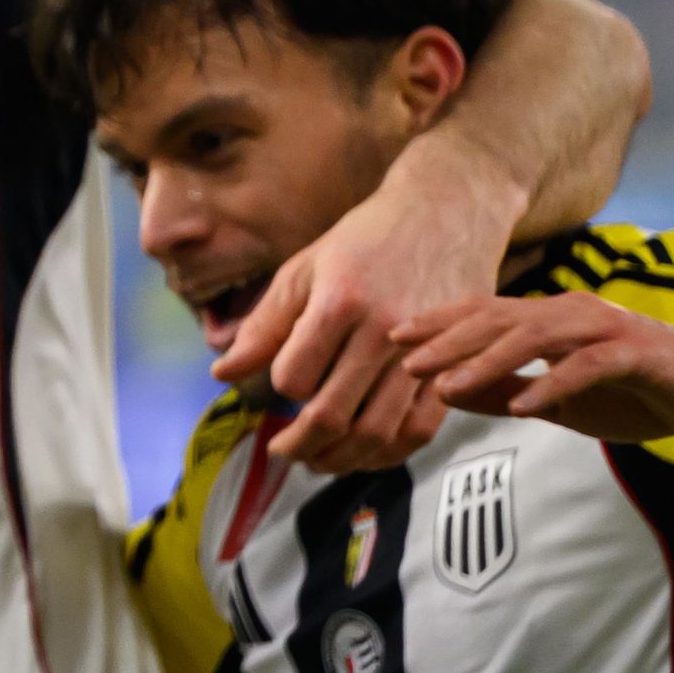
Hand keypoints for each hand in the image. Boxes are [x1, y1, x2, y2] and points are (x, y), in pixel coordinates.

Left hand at [216, 130, 519, 470]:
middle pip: (333, 415)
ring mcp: (422, 353)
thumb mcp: (304, 271)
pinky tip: (366, 451)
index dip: (281, 389)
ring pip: (377, 433)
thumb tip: (222, 373)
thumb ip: (263, 326)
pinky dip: (389, 453)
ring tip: (318, 459)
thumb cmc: (365, 240)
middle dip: (300, 444)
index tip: (282, 386)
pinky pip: (419, 430)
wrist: (444, 213)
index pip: (294, 377)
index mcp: (340, 303)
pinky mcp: (451, 366)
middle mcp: (383, 332)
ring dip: (341, 459)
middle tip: (283, 450)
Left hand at [392, 291, 673, 443]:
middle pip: (499, 319)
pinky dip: (552, 384)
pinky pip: (586, 367)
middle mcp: (571, 313)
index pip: (484, 313)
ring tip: (449, 384)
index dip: (439, 323)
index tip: (393, 339)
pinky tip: (522, 405)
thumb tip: (445, 394)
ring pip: (535, 337)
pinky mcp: (635, 353)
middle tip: (405, 360)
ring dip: (488, 360)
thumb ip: (506, 392)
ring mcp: (604, 329)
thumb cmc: (631, 392)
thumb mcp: (559, 400)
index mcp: (550, 318)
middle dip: (449, 339)